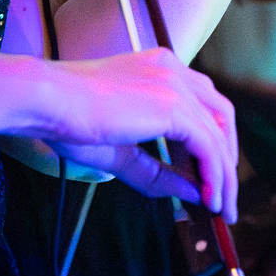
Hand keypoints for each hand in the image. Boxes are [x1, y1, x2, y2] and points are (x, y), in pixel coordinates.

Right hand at [18, 48, 239, 220]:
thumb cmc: (68, 119)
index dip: (211, 141)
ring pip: (218, 134)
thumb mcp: (120, 151)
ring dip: (224, 175)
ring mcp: (174, 84)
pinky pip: (208, 146)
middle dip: (227, 157)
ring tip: (220, 207)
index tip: (209, 175)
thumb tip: (195, 193)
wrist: (48, 101)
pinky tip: (209, 197)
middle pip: (221, 115)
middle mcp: (172, 69)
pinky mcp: (172, 105)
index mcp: (158, 67)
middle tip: (224, 194)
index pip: (202, 103)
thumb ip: (158, 171)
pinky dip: (214, 175)